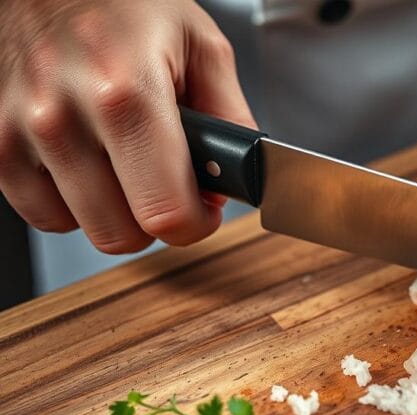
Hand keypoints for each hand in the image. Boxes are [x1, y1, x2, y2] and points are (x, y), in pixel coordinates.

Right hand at [0, 0, 254, 252]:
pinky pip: (42, 214)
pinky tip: (88, 160)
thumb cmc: (125, 5)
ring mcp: (21, 132)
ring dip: (113, 209)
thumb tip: (240, 178)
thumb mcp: (201, 46)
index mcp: (127, 94)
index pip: (166, 213)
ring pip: (83, 228)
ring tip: (123, 160)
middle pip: (122, 234)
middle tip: (165, 182)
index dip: (196, 223)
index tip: (201, 209)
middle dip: (156, 219)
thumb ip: (231, 118)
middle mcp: (64, 117)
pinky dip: (71, 202)